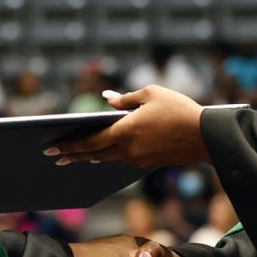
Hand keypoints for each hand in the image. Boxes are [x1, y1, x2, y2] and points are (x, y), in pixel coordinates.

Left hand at [44, 86, 209, 167]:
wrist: (206, 136)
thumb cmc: (179, 109)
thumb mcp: (151, 94)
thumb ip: (125, 99)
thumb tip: (107, 99)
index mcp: (125, 132)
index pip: (89, 141)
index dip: (69, 145)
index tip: (51, 148)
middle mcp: (128, 150)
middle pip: (93, 154)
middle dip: (73, 155)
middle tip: (55, 157)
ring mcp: (138, 159)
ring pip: (108, 158)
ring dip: (90, 157)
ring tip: (75, 156)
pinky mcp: (148, 163)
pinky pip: (123, 159)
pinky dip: (109, 156)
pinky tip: (104, 153)